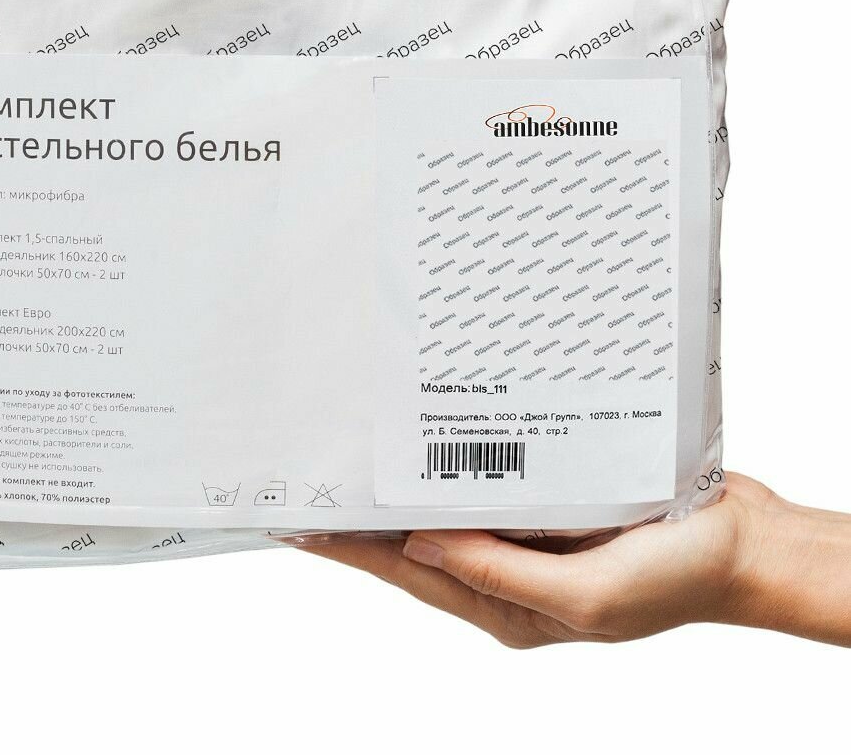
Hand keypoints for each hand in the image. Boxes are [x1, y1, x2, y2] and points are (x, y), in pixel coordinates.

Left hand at [288, 474, 850, 646]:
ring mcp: (530, 537)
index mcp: (508, 609)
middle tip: (313, 477)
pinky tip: (436, 433)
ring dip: (408, 484)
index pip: (409, 575)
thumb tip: (418, 547)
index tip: (301, 522)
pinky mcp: (554, 501)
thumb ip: (498, 574)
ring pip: (450, 507)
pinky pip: (495, 478)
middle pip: (417, 542)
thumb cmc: (675, 581)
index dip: (352, 550)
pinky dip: (461, 460)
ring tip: (356, 450)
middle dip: (365, 517)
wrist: (742, 544)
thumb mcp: (584, 597)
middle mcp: (509, 573)